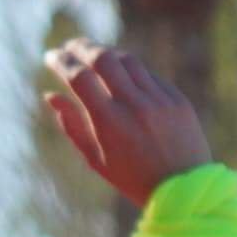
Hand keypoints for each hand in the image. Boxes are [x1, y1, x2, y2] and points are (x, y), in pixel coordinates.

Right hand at [40, 41, 214, 196]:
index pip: (78, 75)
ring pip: (128, 61)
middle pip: (102, 57)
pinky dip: (131, 70)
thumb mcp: (95, 158)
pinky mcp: (178, 100)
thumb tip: (50, 94)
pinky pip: (149, 75)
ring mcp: (160, 100)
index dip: (60, 61)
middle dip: (81, 46)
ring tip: (94, 55)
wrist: (186, 190)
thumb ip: (71, 124)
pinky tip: (122, 73)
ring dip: (106, 53)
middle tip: (70, 46)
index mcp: (109, 121)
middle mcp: (135, 105)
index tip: (50, 56)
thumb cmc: (133, 178)